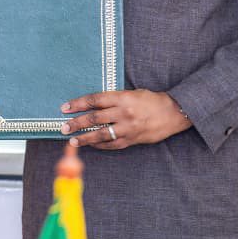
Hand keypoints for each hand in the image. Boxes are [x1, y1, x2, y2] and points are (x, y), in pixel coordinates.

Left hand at [59, 89, 190, 149]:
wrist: (174, 113)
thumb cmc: (150, 100)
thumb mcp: (131, 93)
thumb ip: (113, 99)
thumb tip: (91, 105)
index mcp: (122, 98)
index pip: (94, 100)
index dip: (78, 104)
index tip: (64, 108)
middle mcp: (124, 113)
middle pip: (94, 118)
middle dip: (76, 123)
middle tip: (63, 127)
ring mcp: (128, 128)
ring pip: (101, 134)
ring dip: (84, 138)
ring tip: (72, 141)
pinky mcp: (133, 140)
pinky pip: (112, 144)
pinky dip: (100, 145)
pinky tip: (90, 145)